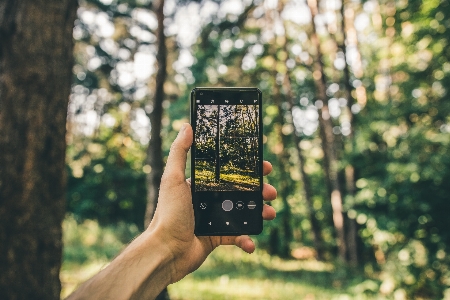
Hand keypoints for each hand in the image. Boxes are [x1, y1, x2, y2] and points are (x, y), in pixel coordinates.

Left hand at [147, 123, 276, 283]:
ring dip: (260, 213)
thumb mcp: (172, 179)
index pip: (229, 173)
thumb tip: (186, 126)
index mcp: (201, 186)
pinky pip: (237, 237)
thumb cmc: (167, 214)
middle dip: (259, 191)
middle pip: (241, 192)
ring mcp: (214, 219)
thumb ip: (179, 152)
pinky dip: (246, 240)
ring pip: (244, 213)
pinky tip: (250, 243)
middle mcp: (209, 200)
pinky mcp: (217, 238)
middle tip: (271, 191)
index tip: (264, 167)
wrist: (166, 250)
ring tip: (270, 213)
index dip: (248, 170)